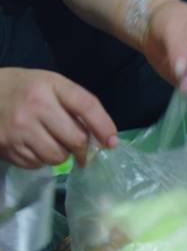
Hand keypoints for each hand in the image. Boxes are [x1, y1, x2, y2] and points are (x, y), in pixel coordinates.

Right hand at [0, 68, 118, 168]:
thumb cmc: (27, 89)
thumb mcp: (53, 86)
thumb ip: (79, 107)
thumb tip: (106, 139)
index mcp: (49, 86)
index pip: (86, 106)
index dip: (104, 126)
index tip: (112, 142)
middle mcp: (34, 106)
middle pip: (75, 139)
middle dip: (83, 148)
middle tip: (81, 148)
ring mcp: (18, 129)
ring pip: (57, 157)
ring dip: (61, 154)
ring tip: (52, 142)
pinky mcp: (7, 147)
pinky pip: (37, 164)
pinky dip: (41, 159)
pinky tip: (34, 145)